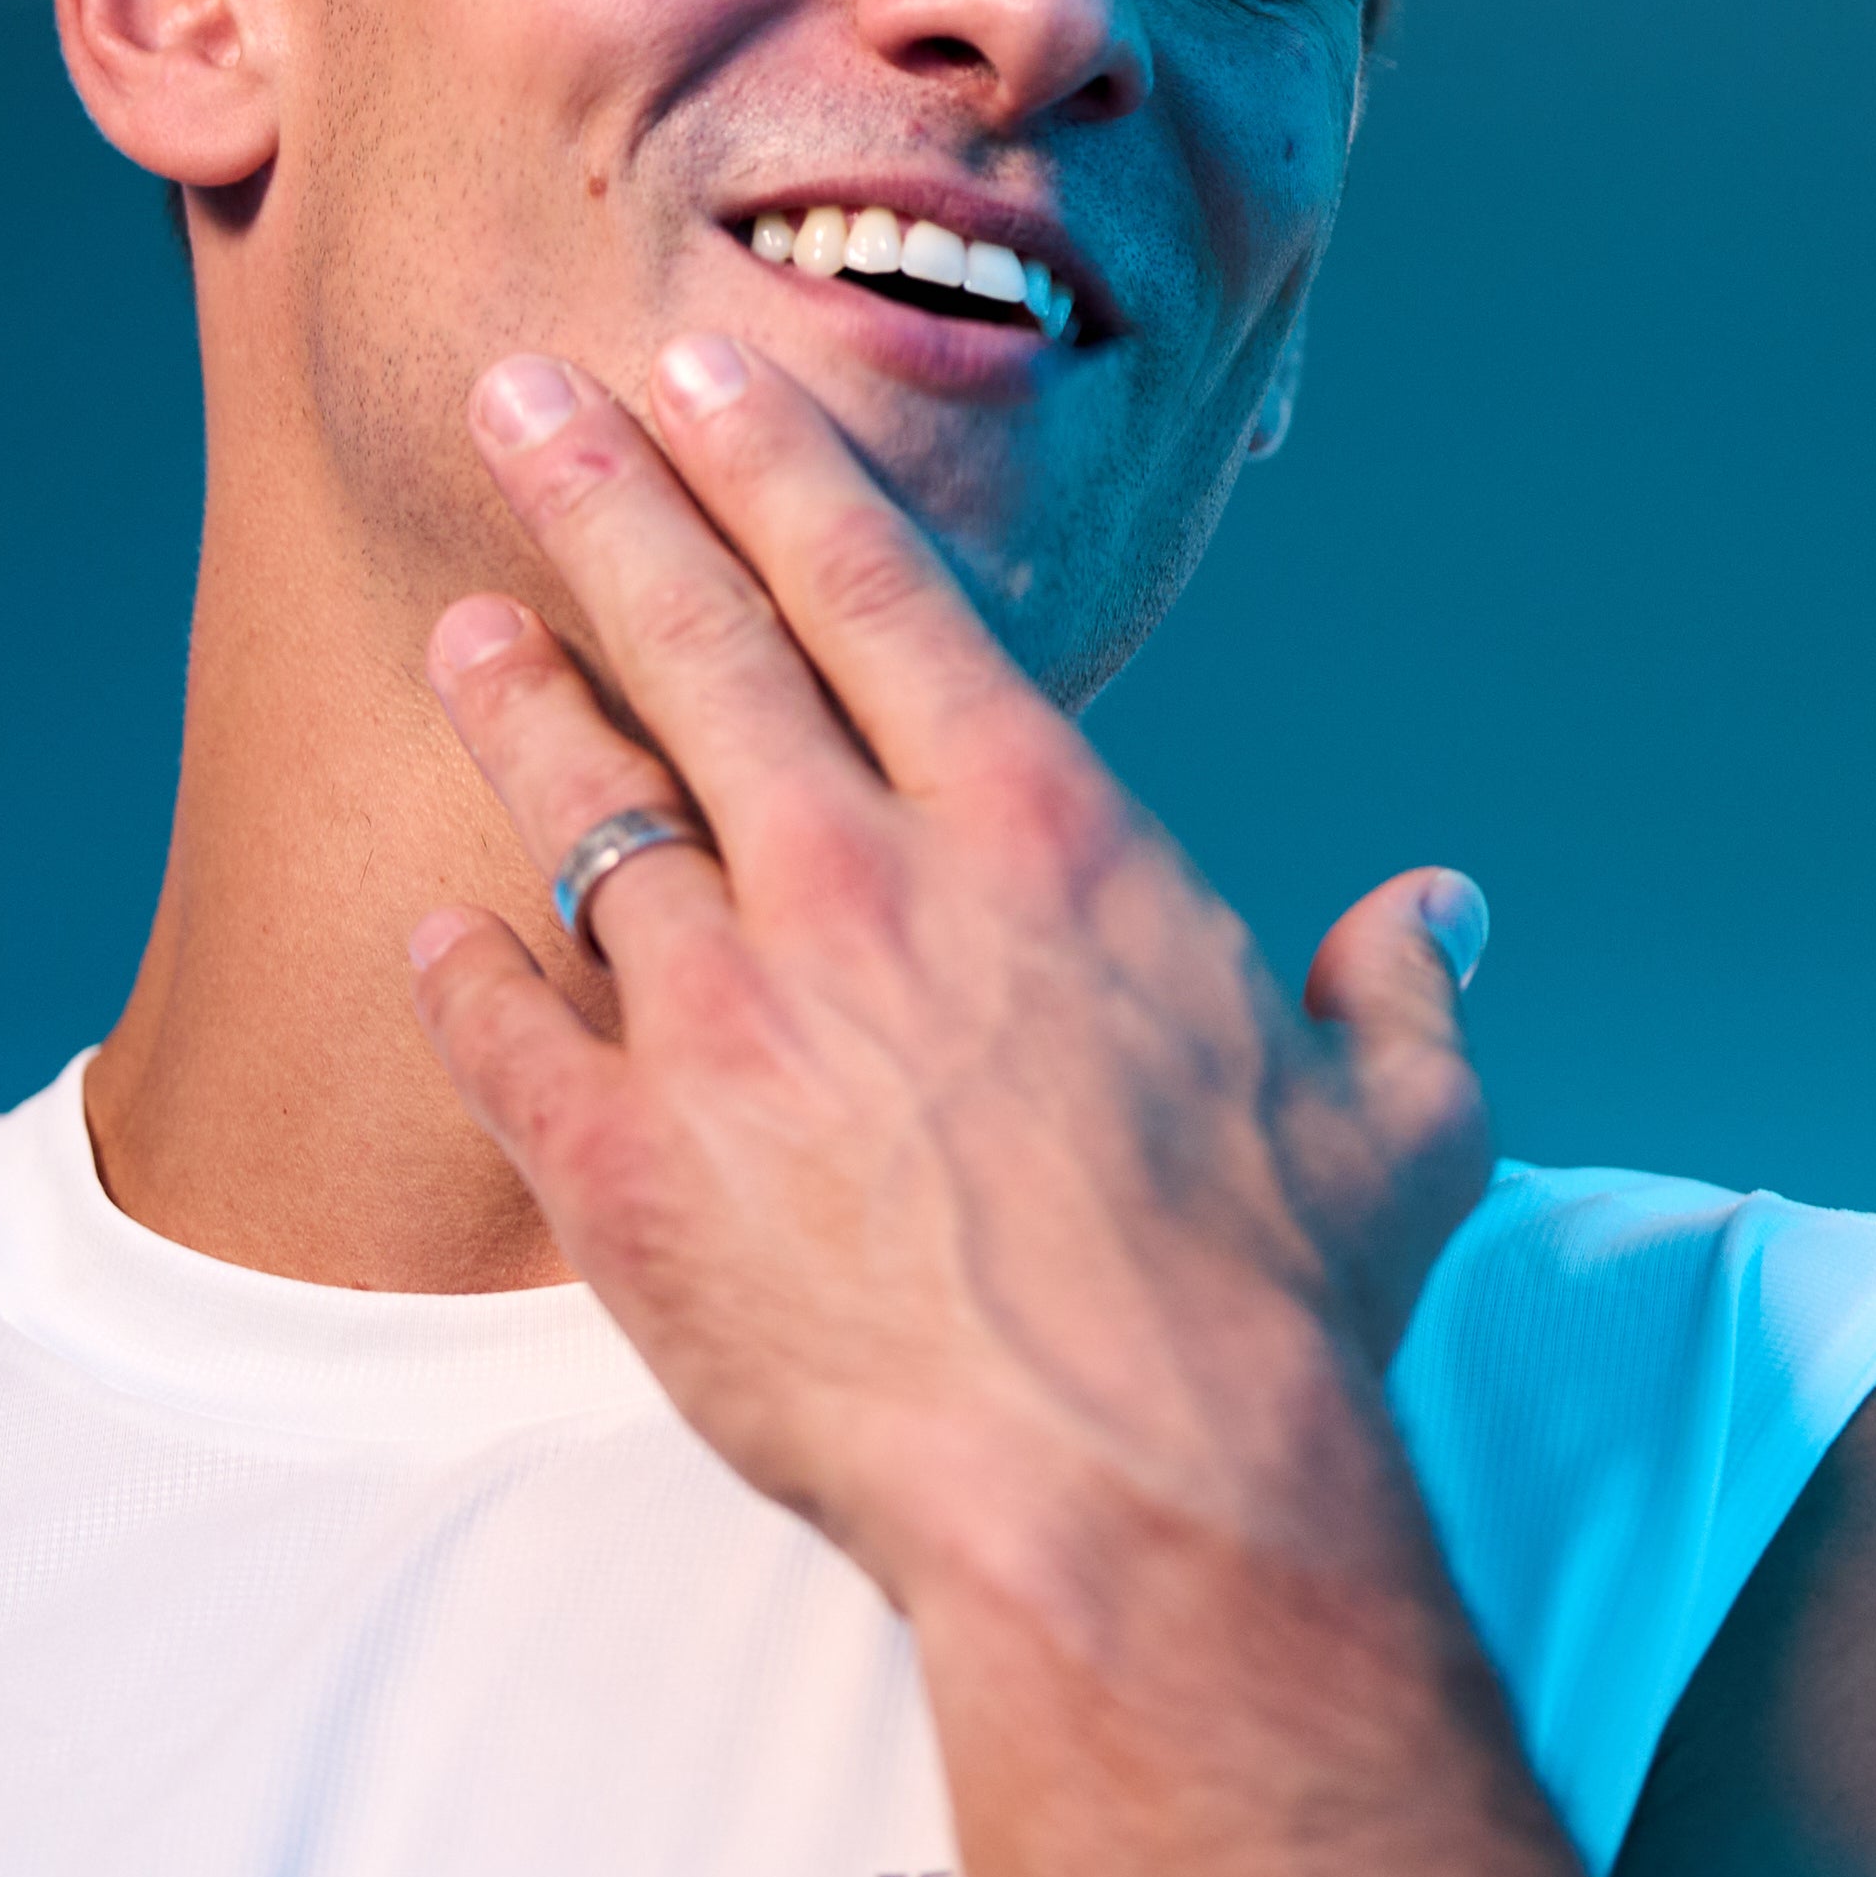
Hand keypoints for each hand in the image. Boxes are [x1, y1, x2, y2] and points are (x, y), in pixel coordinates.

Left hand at [398, 327, 1490, 1627]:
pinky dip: (464, 974)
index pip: (878, 591)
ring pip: (586, 816)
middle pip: (702, 644)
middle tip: (519, 387)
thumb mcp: (1397, 1114)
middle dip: (603, 497)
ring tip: (462, 623)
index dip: (777, 468)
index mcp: (1043, 837)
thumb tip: (1441, 915)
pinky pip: (505, 1041)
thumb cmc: (1277, 1305)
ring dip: (519, 704)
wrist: (1138, 1499)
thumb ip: (1400, 987)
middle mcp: (866, 888)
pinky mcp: (628, 1176)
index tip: (698, 377)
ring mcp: (727, 1025)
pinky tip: (434, 926)